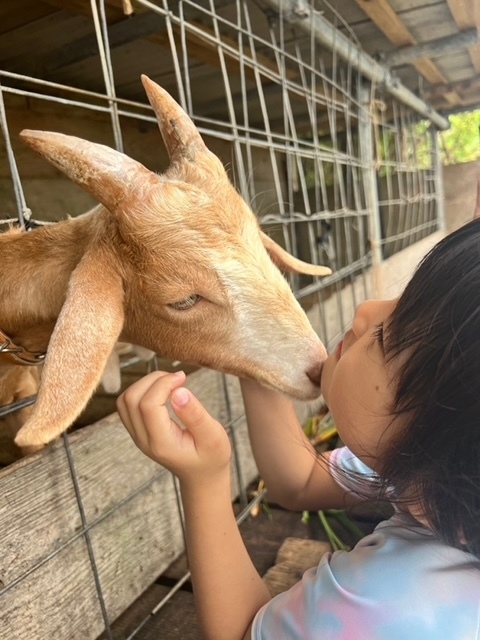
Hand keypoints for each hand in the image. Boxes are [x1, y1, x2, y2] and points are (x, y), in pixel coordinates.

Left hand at [117, 371, 231, 487]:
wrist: (202, 474)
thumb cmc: (211, 456)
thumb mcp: (213, 436)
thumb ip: (196, 415)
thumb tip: (178, 392)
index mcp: (162, 443)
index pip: (148, 405)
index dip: (163, 384)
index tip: (183, 378)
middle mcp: (143, 440)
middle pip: (131, 400)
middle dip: (153, 380)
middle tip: (177, 379)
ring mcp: (137, 436)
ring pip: (125, 400)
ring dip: (145, 383)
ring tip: (170, 383)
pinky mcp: (137, 430)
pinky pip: (127, 405)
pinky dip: (142, 390)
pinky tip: (162, 391)